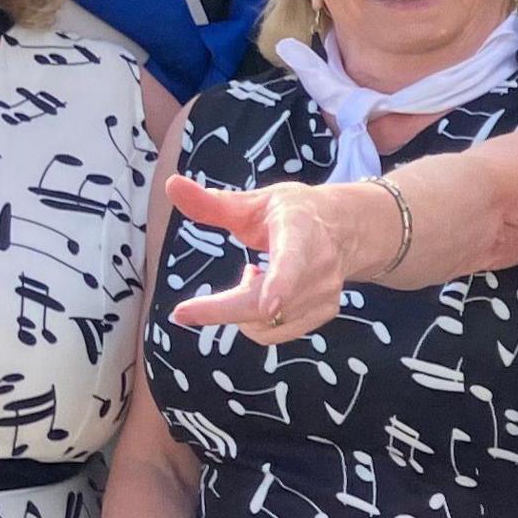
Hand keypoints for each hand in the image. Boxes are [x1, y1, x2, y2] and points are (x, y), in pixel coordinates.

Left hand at [163, 174, 390, 342]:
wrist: (346, 230)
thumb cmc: (293, 213)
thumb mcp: (255, 202)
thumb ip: (212, 202)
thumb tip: (171, 185)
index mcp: (300, 231)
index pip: (292, 260)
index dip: (281, 283)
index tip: (268, 304)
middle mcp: (319, 267)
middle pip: (265, 304)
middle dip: (221, 310)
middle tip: (183, 312)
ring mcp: (325, 294)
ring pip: (265, 324)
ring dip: (240, 308)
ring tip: (250, 276)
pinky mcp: (325, 313)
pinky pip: (276, 332)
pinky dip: (258, 319)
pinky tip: (264, 294)